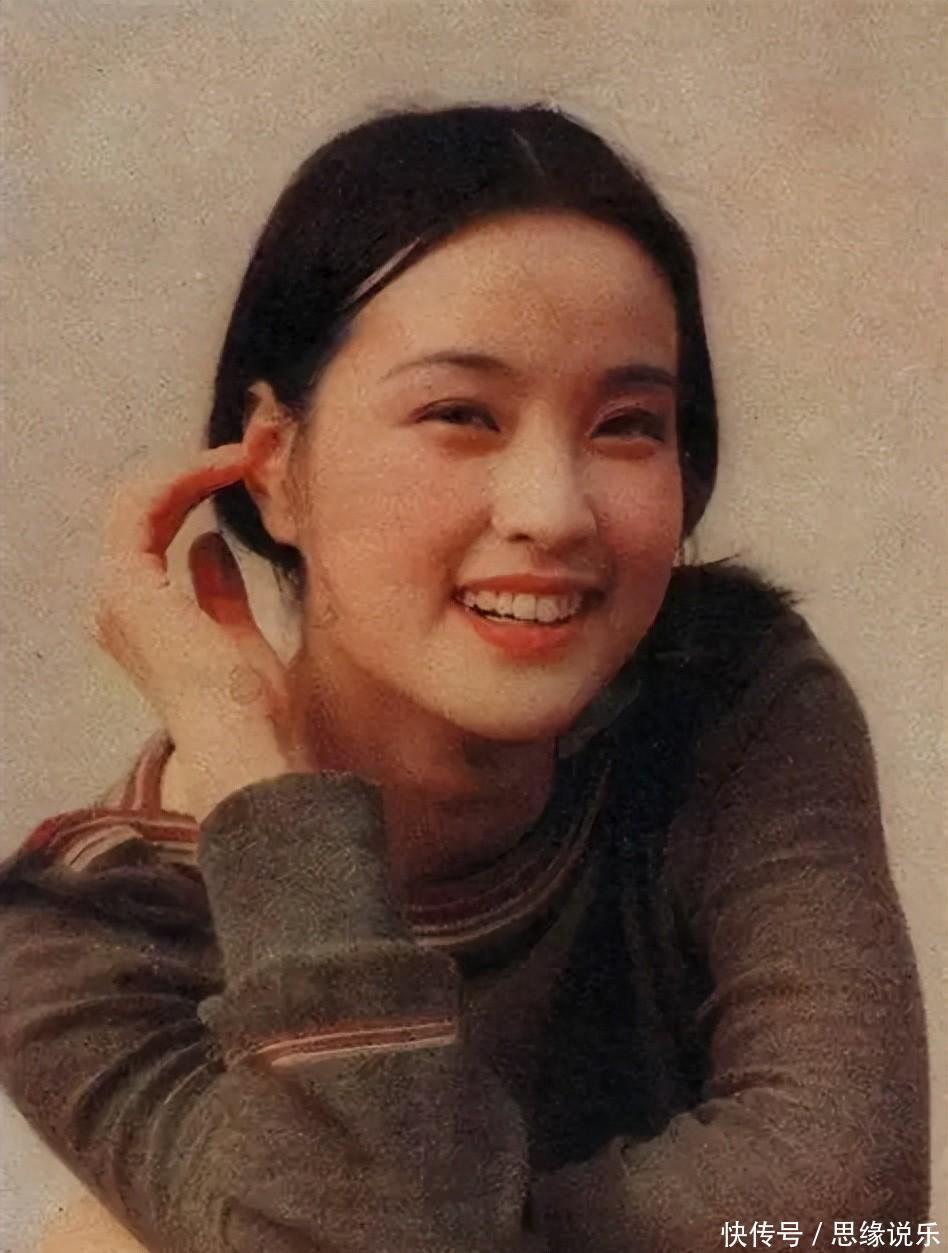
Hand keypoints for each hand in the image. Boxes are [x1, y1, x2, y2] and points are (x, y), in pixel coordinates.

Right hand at [89, 437, 304, 821]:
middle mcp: (116, 604)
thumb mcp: (239, 635)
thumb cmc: (250, 708)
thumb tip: (209, 546)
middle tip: (250, 450)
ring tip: (246, 453)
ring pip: (139, 498)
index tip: (246, 471)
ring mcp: (116, 593)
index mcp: (140, 618)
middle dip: (195, 471)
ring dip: (194, 467)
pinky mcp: (127, 583)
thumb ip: (220, 592)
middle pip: (142, 509)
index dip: (196, 491)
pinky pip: (144, 504)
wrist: (244, 743)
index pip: (156, 531)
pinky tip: (227, 466)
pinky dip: (186, 477)